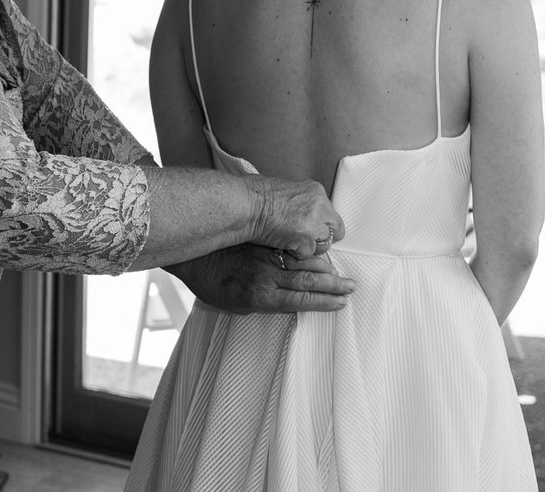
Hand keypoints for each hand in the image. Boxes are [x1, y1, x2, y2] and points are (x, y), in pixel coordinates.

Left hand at [167, 245, 356, 314]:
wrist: (194, 255)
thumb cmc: (210, 282)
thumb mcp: (235, 304)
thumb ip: (262, 303)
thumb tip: (285, 303)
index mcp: (261, 296)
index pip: (301, 301)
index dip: (324, 303)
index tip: (340, 304)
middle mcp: (267, 277)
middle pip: (308, 282)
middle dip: (333, 286)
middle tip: (351, 287)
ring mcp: (266, 256)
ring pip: (303, 261)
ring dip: (325, 267)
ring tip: (339, 272)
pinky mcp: (263, 240)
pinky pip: (291, 245)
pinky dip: (307, 249)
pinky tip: (319, 251)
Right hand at [251, 177, 344, 258]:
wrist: (245, 205)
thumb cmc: (255, 196)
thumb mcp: (285, 190)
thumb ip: (301, 202)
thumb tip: (303, 212)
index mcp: (315, 190)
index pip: (331, 213)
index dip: (322, 225)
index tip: (313, 229)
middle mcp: (319, 205)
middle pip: (335, 230)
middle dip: (321, 238)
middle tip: (304, 240)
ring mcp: (314, 223)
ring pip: (323, 245)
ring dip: (308, 247)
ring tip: (290, 241)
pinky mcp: (305, 239)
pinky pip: (307, 254)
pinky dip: (295, 253)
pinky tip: (282, 244)